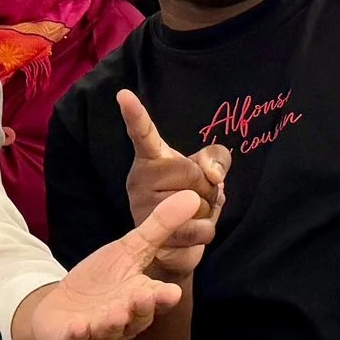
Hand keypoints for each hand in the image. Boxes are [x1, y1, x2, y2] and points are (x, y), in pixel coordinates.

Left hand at [13, 192, 206, 339]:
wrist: (63, 307)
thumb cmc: (103, 280)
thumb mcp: (130, 249)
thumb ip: (160, 227)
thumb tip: (193, 196)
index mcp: (141, 298)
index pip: (158, 299)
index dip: (163, 297)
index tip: (172, 291)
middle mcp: (125, 319)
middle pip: (137, 318)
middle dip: (141, 308)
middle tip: (145, 296)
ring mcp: (98, 330)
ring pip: (110, 330)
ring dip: (113, 322)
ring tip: (116, 311)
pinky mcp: (72, 338)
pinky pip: (77, 339)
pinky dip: (78, 334)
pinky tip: (77, 326)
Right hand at [117, 89, 226, 281]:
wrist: (173, 245)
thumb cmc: (187, 198)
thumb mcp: (206, 170)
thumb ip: (216, 158)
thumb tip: (213, 175)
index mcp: (150, 159)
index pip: (143, 134)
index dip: (135, 114)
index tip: (123, 94)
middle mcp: (138, 180)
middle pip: (192, 173)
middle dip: (205, 187)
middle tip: (192, 195)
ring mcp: (142, 208)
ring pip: (196, 200)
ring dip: (205, 210)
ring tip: (188, 214)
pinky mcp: (154, 235)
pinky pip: (201, 226)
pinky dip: (207, 229)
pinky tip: (190, 231)